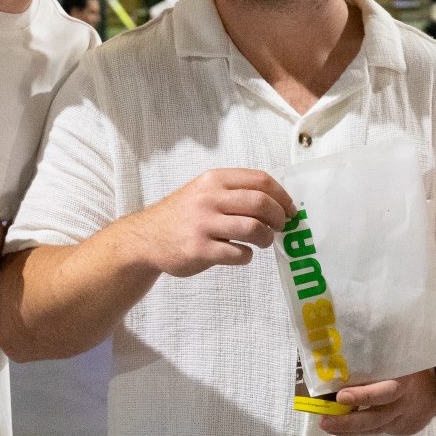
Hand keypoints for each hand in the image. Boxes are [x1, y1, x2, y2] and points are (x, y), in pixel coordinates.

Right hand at [123, 168, 294, 277]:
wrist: (145, 239)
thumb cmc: (183, 215)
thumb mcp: (203, 191)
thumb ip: (234, 192)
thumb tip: (278, 202)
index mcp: (213, 180)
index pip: (260, 180)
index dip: (282, 195)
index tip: (290, 208)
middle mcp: (208, 199)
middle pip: (261, 203)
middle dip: (279, 216)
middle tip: (281, 226)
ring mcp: (203, 224)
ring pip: (254, 229)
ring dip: (266, 237)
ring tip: (263, 241)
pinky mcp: (200, 250)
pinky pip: (239, 254)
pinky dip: (247, 256)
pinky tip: (241, 253)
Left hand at [319, 370, 435, 435]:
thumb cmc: (413, 366)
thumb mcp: (402, 359)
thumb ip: (380, 359)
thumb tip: (347, 351)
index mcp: (405, 383)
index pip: (384, 392)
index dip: (362, 396)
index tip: (340, 396)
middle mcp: (403, 404)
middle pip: (374, 418)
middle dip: (347, 421)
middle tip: (325, 419)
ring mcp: (403, 420)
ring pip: (373, 428)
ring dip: (348, 429)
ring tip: (327, 425)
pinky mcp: (403, 430)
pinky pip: (378, 430)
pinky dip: (360, 429)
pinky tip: (343, 427)